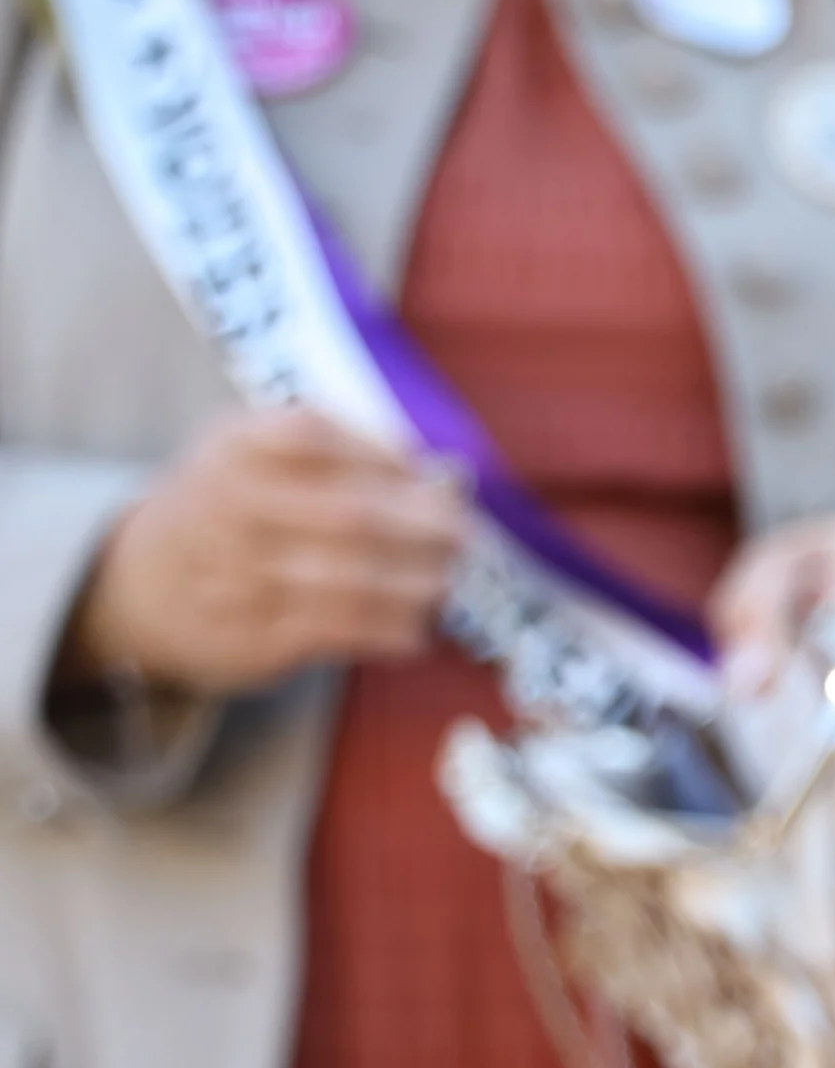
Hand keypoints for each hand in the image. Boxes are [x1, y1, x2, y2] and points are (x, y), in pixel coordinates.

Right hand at [62, 407, 466, 693]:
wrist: (138, 586)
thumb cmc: (231, 510)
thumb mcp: (258, 457)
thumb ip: (346, 454)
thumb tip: (452, 474)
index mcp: (232, 446)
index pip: (314, 434)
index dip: (383, 455)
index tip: (424, 472)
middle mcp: (228, 504)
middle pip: (349, 514)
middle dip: (423, 526)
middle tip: (463, 534)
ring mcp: (235, 572)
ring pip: (350, 579)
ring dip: (415, 583)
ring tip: (444, 583)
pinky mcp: (249, 633)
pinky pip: (337, 630)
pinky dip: (389, 629)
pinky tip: (414, 628)